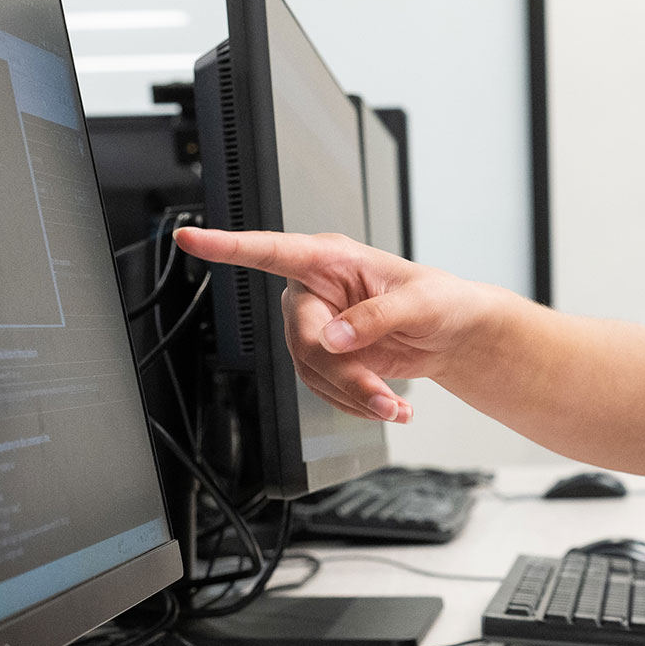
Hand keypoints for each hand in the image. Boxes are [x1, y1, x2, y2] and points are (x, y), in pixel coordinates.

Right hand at [175, 227, 502, 422]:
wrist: (454, 334)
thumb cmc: (442, 301)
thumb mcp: (421, 301)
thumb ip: (378, 316)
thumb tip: (337, 338)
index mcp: (332, 259)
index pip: (271, 250)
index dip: (227, 246)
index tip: (190, 238)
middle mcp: (317, 292)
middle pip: (303, 339)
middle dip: (344, 374)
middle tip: (382, 396)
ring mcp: (319, 327)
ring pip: (312, 372)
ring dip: (354, 396)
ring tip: (394, 407)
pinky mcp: (328, 358)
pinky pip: (325, 389)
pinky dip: (357, 404)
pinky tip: (387, 406)